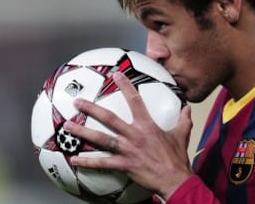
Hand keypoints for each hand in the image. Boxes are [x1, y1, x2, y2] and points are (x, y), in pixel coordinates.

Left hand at [63, 71, 193, 198]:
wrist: (175, 179)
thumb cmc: (177, 157)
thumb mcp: (182, 134)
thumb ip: (183, 120)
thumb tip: (188, 108)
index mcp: (147, 125)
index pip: (135, 100)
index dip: (125, 86)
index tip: (116, 74)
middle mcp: (134, 135)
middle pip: (109, 118)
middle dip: (91, 108)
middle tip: (77, 102)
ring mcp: (127, 150)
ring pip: (101, 139)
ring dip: (82, 132)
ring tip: (67, 126)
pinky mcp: (124, 165)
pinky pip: (102, 163)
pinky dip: (87, 162)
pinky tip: (74, 159)